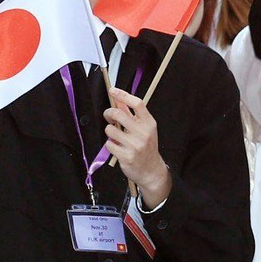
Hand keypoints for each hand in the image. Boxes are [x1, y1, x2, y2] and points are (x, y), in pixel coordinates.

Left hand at [105, 88, 171, 207]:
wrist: (151, 170)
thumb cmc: (146, 147)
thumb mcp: (144, 129)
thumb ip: (131, 114)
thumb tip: (119, 99)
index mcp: (149, 123)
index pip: (137, 104)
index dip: (123, 95)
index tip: (113, 91)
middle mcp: (144, 133)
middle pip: (119, 113)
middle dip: (109, 113)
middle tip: (109, 116)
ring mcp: (135, 145)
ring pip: (110, 130)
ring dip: (110, 132)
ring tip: (116, 137)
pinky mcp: (126, 156)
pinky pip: (109, 144)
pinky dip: (110, 145)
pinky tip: (117, 148)